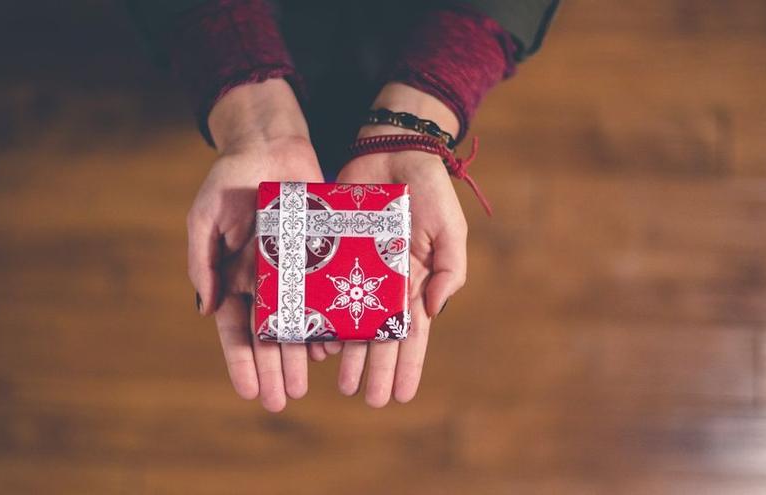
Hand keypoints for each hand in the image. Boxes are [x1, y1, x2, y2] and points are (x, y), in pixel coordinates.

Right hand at [187, 79, 327, 411]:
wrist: (271, 145)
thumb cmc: (231, 179)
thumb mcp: (206, 216)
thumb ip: (202, 261)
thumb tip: (205, 309)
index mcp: (234, 278)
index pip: (236, 329)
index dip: (241, 361)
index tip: (250, 391)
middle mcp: (265, 282)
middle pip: (268, 336)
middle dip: (273, 369)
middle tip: (282, 400)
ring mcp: (295, 272)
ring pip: (298, 323)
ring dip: (299, 356)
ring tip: (304, 385)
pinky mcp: (321, 257)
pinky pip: (325, 296)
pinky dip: (327, 322)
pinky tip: (332, 347)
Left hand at [327, 83, 468, 406]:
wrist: (391, 150)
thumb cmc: (427, 190)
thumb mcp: (449, 229)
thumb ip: (449, 269)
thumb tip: (433, 311)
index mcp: (414, 282)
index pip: (412, 334)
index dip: (408, 365)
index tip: (402, 396)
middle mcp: (384, 283)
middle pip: (379, 336)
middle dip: (376, 369)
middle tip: (367, 399)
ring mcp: (356, 270)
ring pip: (350, 321)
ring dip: (348, 353)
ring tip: (341, 382)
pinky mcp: (331, 252)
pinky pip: (323, 290)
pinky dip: (321, 316)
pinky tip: (316, 342)